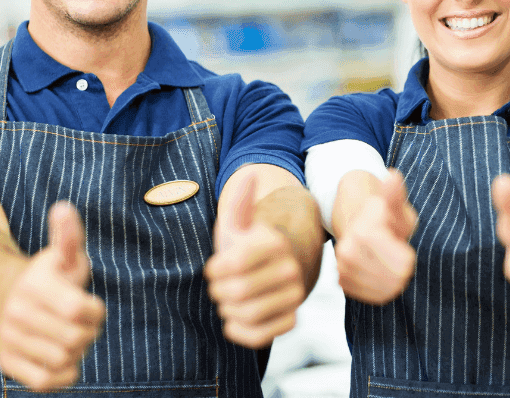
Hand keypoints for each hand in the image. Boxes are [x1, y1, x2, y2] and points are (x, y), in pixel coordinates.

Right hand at [0, 201, 104, 390]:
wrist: (10, 301)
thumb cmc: (51, 278)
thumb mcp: (64, 255)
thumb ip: (69, 236)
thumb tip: (64, 208)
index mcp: (35, 286)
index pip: (79, 310)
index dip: (96, 311)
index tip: (94, 306)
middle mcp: (17, 314)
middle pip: (75, 338)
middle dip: (90, 332)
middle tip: (85, 324)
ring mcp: (10, 339)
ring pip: (63, 359)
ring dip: (78, 351)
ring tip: (72, 337)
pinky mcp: (7, 363)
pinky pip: (45, 381)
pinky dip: (63, 374)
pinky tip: (65, 358)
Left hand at [206, 174, 302, 347]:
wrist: (274, 270)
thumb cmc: (247, 246)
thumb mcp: (238, 224)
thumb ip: (238, 202)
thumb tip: (250, 174)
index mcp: (275, 242)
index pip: (231, 265)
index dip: (215, 269)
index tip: (217, 265)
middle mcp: (290, 269)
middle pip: (235, 292)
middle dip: (219, 291)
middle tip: (222, 285)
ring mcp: (294, 296)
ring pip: (245, 314)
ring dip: (228, 309)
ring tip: (232, 299)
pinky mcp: (291, 321)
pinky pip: (258, 335)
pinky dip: (239, 329)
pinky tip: (237, 317)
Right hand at [335, 170, 417, 304]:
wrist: (355, 220)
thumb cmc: (382, 212)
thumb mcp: (394, 200)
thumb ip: (395, 193)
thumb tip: (393, 177)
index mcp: (366, 232)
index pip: (403, 266)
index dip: (407, 257)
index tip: (401, 244)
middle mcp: (349, 251)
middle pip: (396, 280)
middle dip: (401, 269)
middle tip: (396, 254)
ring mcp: (343, 267)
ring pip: (385, 292)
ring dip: (392, 279)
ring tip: (387, 262)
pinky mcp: (343, 281)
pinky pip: (373, 297)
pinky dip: (382, 288)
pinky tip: (380, 273)